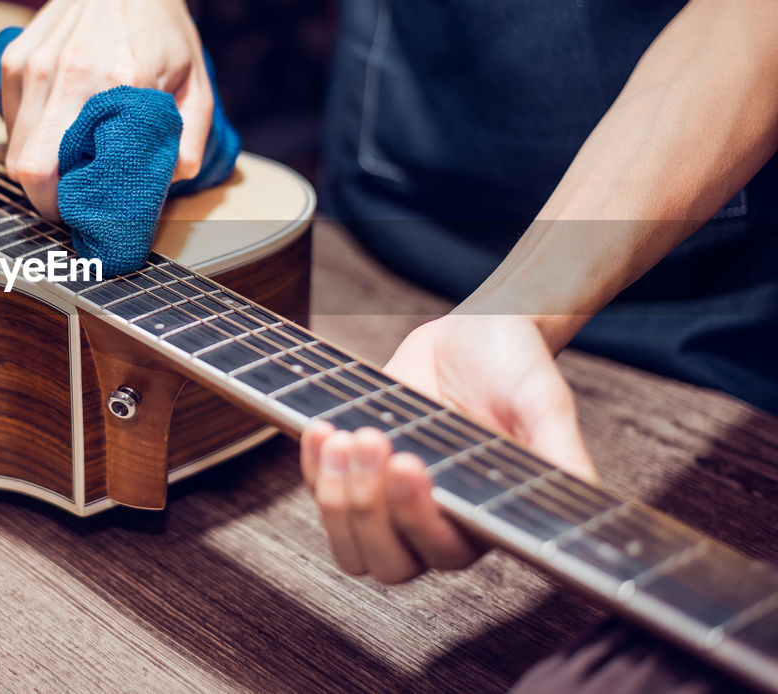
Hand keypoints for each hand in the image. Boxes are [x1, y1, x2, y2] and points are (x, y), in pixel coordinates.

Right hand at [0, 0, 212, 220]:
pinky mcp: (13, 63)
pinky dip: (30, 141)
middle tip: (75, 208)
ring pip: (16, 155)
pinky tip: (58, 132)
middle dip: (49, 203)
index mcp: (120, 82)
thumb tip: (171, 181)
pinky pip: (12, 126)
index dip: (85, 205)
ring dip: (39, 176)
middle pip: (33, 172)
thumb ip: (190, 137)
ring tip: (69, 173)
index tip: (98, 218)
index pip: (84, 170)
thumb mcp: (197, 81)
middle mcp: (71, 74)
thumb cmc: (160, 27)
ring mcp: (35, 67)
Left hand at [300, 314, 596, 583]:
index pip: (442, 555)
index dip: (416, 522)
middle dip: (368, 508)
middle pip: (387, 563)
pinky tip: (323, 430)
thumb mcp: (544, 403)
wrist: (476, 333)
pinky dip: (312, 467)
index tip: (411, 465)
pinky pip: (320, 494)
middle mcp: (435, 523)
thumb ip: (559, 452)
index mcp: (482, 520)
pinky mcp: (356, 473)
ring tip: (348, 435)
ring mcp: (390, 502)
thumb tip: (583, 494)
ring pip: (348, 544)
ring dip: (336, 495)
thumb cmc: (516, 370)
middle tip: (374, 442)